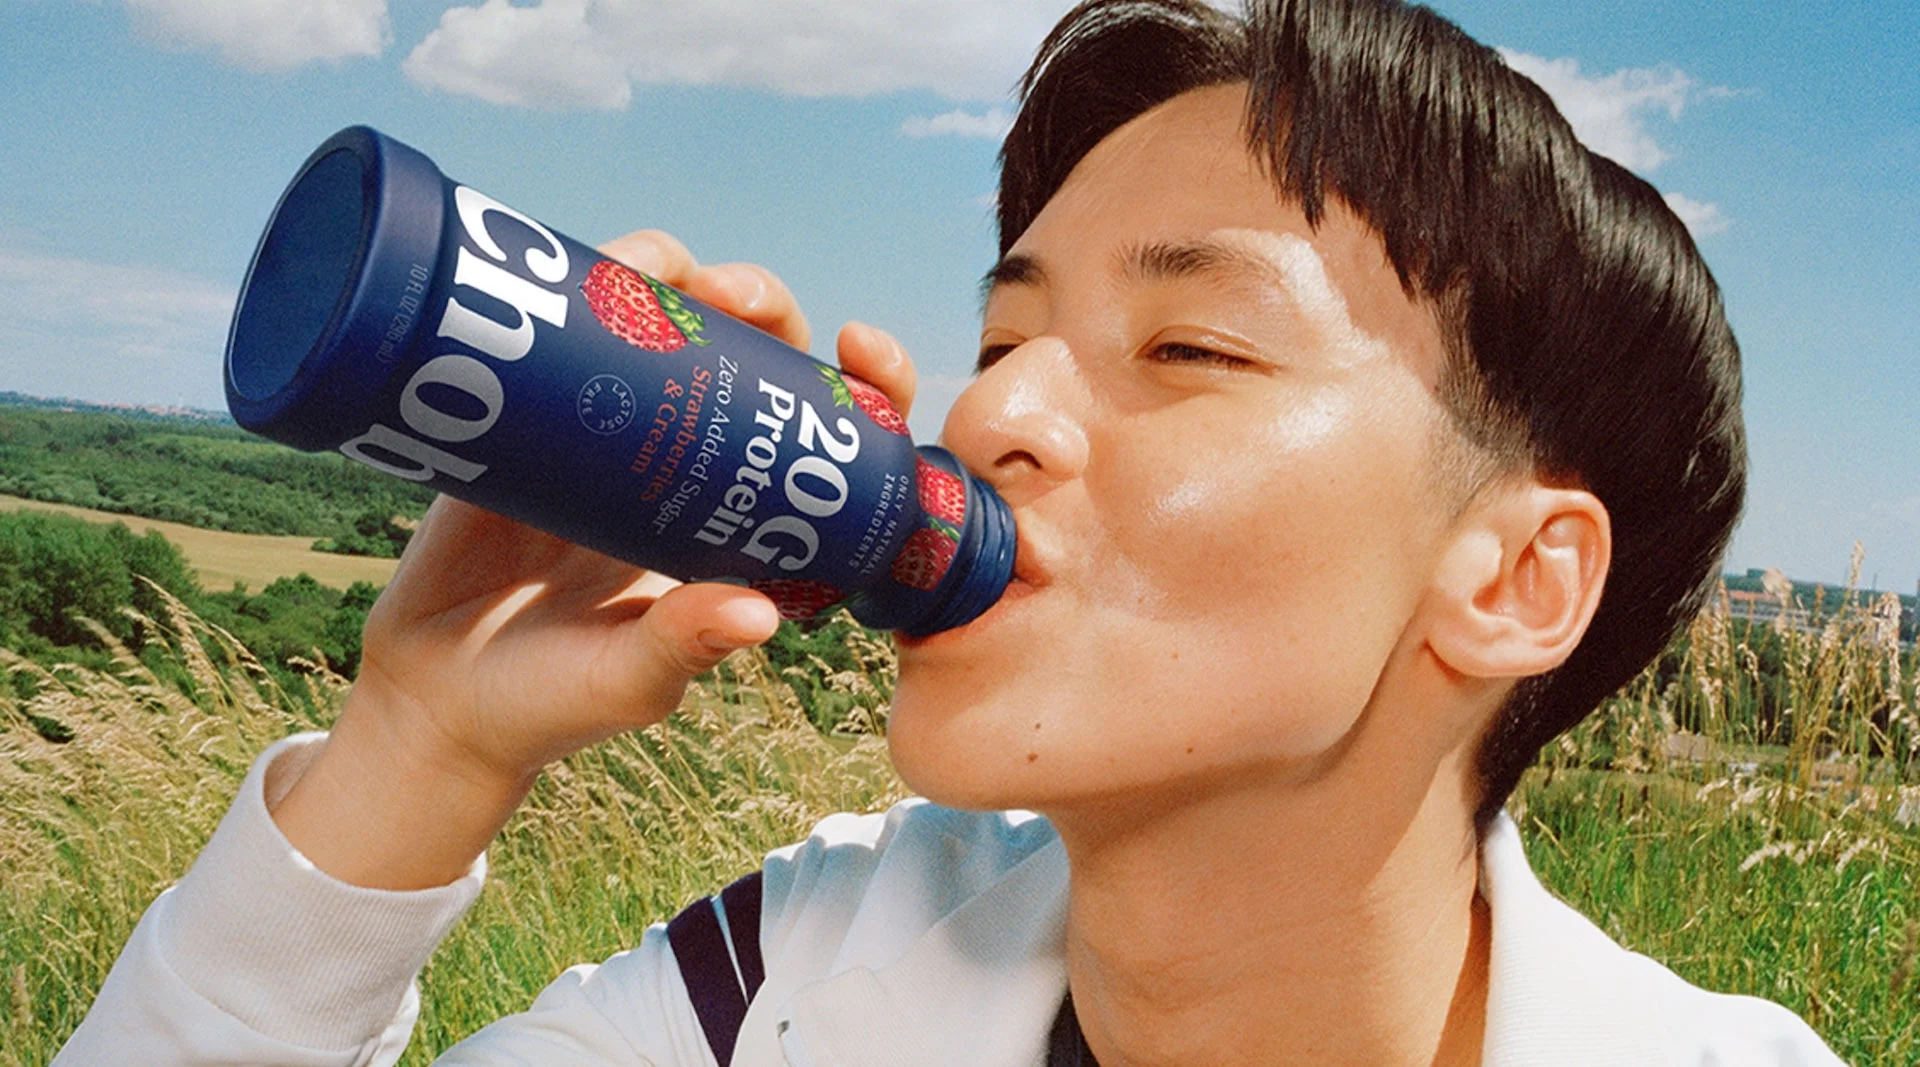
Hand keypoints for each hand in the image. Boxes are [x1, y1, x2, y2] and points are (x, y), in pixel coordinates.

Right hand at [268, 231, 918, 888]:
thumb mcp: (625, 682)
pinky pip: (577, 331)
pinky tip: (590, 265)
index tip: (859, 346)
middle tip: (733, 295)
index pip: (832, 443)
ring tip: (659, 268)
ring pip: (670, 329)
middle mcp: (695, 473)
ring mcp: (619, 438)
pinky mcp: (543, 416)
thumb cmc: (547, 706)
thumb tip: (757, 615)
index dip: (866, 385)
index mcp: (747, 531)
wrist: (428, 699)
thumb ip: (681, 648)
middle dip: (762, 305)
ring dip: (679, 277)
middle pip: (756, 360)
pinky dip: (590, 285)